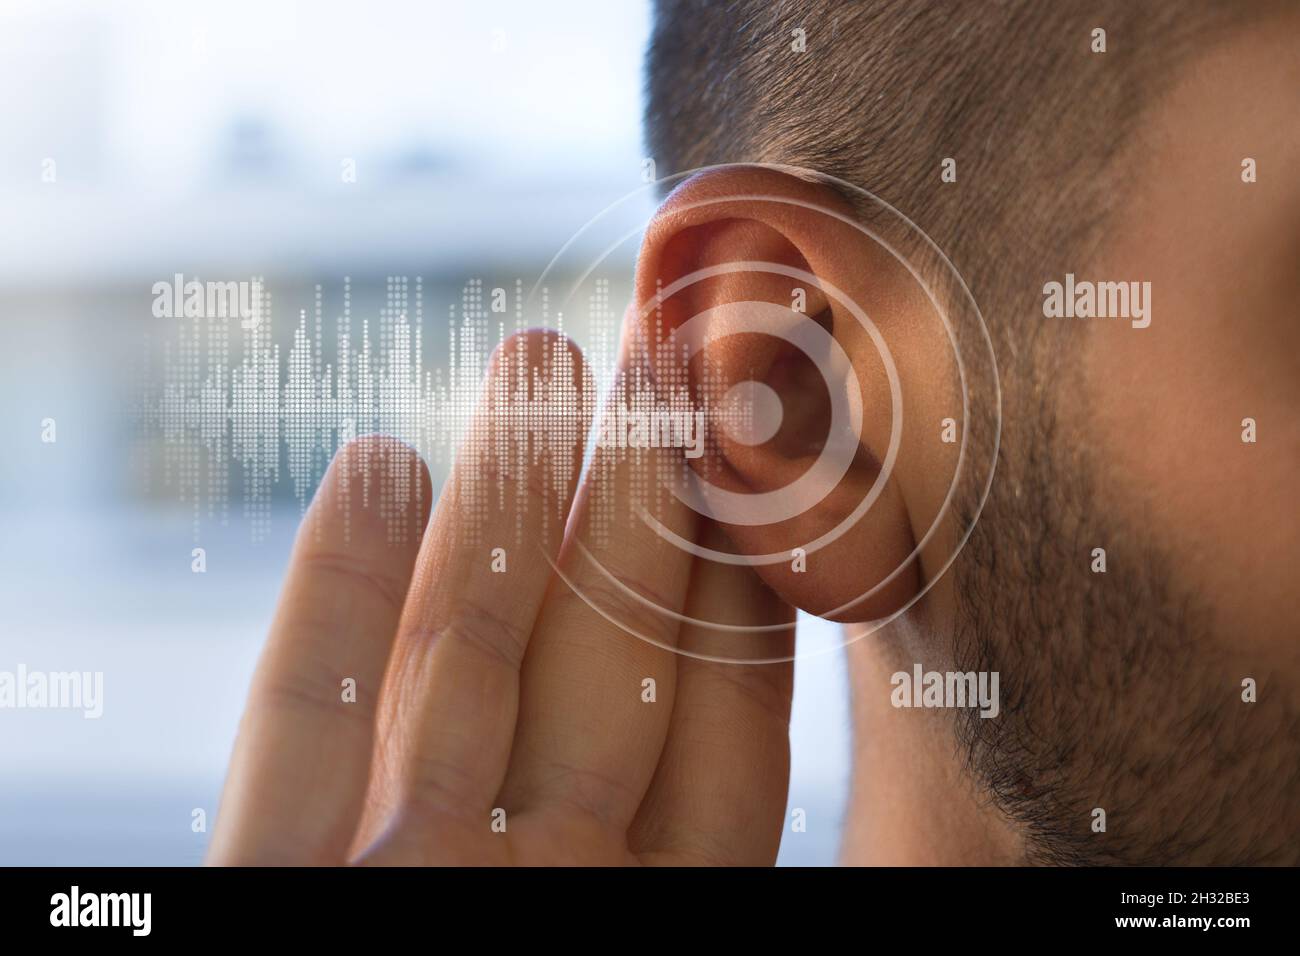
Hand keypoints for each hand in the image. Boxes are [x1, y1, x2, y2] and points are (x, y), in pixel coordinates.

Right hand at [206, 330, 794, 864]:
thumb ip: (719, 788)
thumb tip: (799, 635)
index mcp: (653, 900)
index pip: (724, 720)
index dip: (740, 571)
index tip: (761, 443)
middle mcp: (532, 878)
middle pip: (595, 656)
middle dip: (636, 494)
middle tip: (662, 357)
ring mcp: (407, 870)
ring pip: (459, 659)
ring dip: (499, 496)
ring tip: (537, 357)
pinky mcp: (268, 887)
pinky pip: (299, 727)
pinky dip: (329, 590)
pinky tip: (374, 461)